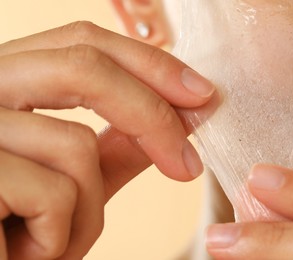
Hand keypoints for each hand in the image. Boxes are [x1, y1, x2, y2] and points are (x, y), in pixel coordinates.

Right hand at [0, 22, 214, 258]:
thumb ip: (114, 147)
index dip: (149, 63)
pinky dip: (64, 237)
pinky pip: (55, 195)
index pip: (82, 42)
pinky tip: (30, 253)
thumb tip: (173, 119)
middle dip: (152, 114)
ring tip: (58, 242)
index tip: (198, 94)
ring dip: (88, 207)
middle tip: (188, 163)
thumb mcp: (71, 183)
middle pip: (84, 66)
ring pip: (75, 143)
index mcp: (4, 83)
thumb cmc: (16, 232)